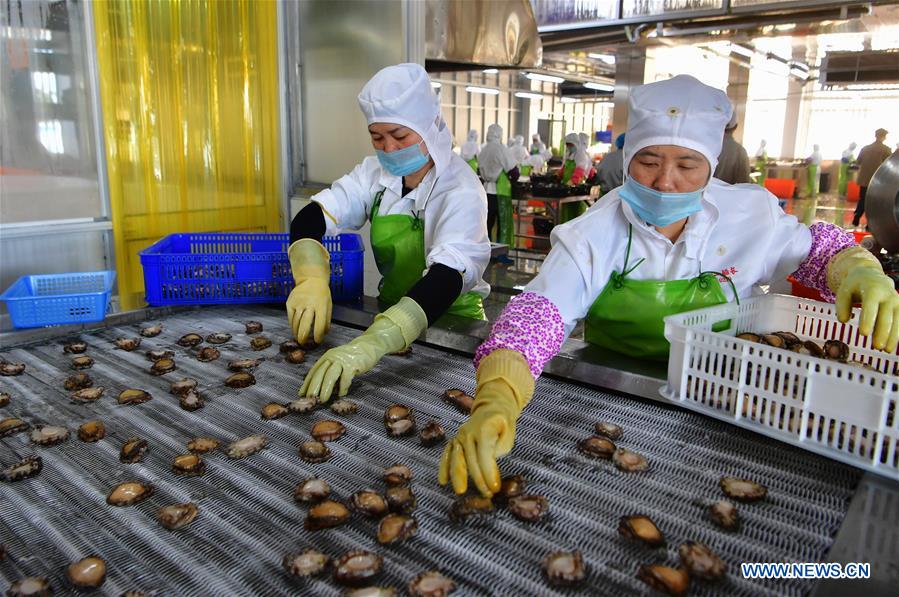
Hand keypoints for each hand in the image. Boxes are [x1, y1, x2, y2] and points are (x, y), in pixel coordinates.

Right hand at [286, 239, 331, 343]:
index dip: (318, 335)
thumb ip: (326, 320)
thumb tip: (323, 334)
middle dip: (304, 337)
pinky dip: (292, 325)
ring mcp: (298, 303)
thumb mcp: (328, 305)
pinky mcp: (289, 303)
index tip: (317, 341)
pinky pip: (290, 317)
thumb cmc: (322, 294)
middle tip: (303, 344)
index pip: (319, 324)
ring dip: (296, 333)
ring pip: (295, 322)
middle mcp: (309, 305)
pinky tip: (294, 329)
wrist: (311, 279)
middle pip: (305, 325)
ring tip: (298, 339)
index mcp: (321, 306)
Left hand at [298, 297, 427, 401]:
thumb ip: (330, 370)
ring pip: (330, 376)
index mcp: (327, 356)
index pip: (314, 371)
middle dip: (313, 387)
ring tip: (322, 400)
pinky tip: (341, 394)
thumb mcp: (338, 361)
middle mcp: (332, 357)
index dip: (307, 383)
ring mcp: (342, 360)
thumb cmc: (352, 356)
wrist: (368, 346)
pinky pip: (346, 378)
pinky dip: (342, 387)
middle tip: (309, 399)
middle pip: (320, 373)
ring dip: (325, 389)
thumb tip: (321, 387)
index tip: (302, 393)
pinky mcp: (352, 364)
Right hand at [438, 349, 534, 497]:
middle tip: (486, 494)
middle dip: (478, 479)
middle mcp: (468, 432)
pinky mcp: (454, 439)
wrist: (492, 406)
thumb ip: (498, 450)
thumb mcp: (508, 435)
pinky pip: (447, 453)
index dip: (489, 472)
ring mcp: (459, 435)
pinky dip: (444, 467)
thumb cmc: (503, 423)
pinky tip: (443, 480)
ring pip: (456, 457)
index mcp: (484, 429)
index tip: (494, 487)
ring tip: (460, 491)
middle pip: (471, 459)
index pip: (485, 455)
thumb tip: (489, 468)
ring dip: (458, 476)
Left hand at [836, 267, 898, 351]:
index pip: (870, 305)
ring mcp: (897, 301)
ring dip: (893, 336)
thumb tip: (844, 321)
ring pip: (897, 320)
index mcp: (872, 289)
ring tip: (885, 350)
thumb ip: (842, 305)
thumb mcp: (844, 291)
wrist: (871, 275)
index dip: (868, 320)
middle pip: (886, 316)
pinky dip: (898, 333)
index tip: (864, 334)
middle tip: (876, 346)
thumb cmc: (854, 286)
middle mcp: (888, 295)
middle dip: (882, 332)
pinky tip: (892, 345)